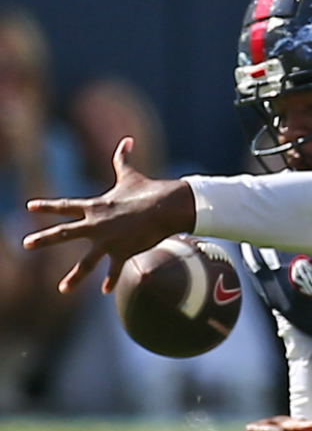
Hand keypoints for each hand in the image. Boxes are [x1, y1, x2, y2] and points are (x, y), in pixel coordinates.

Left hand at [22, 137, 195, 292]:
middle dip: (44, 239)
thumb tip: (127, 140)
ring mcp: (108, 240)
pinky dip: (111, 280)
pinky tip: (104, 290)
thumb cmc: (149, 189)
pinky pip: (115, 269)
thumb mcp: (131, 174)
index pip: (65, 206)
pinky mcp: (124, 251)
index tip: (30, 206)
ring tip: (62, 289)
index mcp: (95, 206)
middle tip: (26, 244)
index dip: (47, 206)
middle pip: (64, 233)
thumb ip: (123, 159)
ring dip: (74, 277)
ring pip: (86, 262)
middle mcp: (96, 224)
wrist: (166, 205)